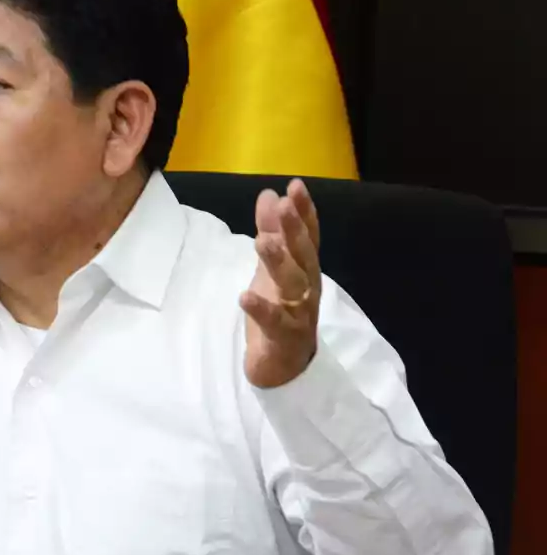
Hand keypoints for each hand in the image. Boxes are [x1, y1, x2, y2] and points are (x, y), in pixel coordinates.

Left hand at [239, 179, 321, 387]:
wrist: (284, 368)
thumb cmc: (280, 312)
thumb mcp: (271, 269)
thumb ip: (271, 232)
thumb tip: (269, 195)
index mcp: (305, 270)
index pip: (308, 236)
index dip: (304, 212)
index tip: (295, 186)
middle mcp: (307, 289)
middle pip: (304, 256)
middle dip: (295, 230)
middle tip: (283, 205)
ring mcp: (298, 314)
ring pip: (293, 286)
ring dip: (279, 263)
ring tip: (261, 242)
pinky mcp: (283, 338)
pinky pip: (274, 323)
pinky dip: (261, 310)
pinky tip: (245, 296)